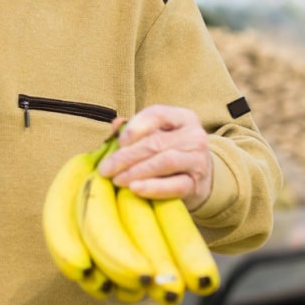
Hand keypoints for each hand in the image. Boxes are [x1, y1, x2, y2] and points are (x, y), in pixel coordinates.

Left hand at [97, 105, 213, 210]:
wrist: (198, 178)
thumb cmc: (169, 152)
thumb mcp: (156, 135)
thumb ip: (135, 130)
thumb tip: (115, 126)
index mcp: (183, 117)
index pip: (157, 114)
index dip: (134, 128)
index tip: (119, 142)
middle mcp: (194, 135)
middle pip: (156, 142)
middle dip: (127, 156)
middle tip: (106, 169)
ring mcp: (198, 160)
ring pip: (165, 162)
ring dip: (136, 172)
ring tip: (117, 179)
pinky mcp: (197, 184)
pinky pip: (175, 186)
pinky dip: (153, 187)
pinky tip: (135, 189)